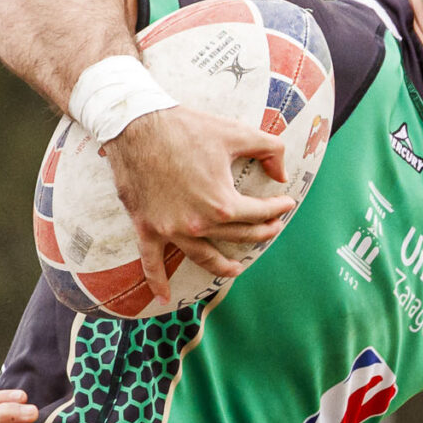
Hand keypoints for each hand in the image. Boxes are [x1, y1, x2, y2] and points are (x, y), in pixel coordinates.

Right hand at [104, 106, 295, 301]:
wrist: (136, 124)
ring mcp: (171, 230)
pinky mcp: (147, 228)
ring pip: (202, 257)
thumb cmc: (186, 127)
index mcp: (222, 204)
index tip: (286, 203)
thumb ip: (270, 149)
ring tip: (235, 270)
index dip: (276, 209)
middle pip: (236, 237)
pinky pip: (152, 262)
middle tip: (271, 228)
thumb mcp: (236, 132)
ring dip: (221, 266)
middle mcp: (198, 224)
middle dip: (259, 233)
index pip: (257, 214)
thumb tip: (282, 174)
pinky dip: (157, 281)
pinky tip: (165, 298)